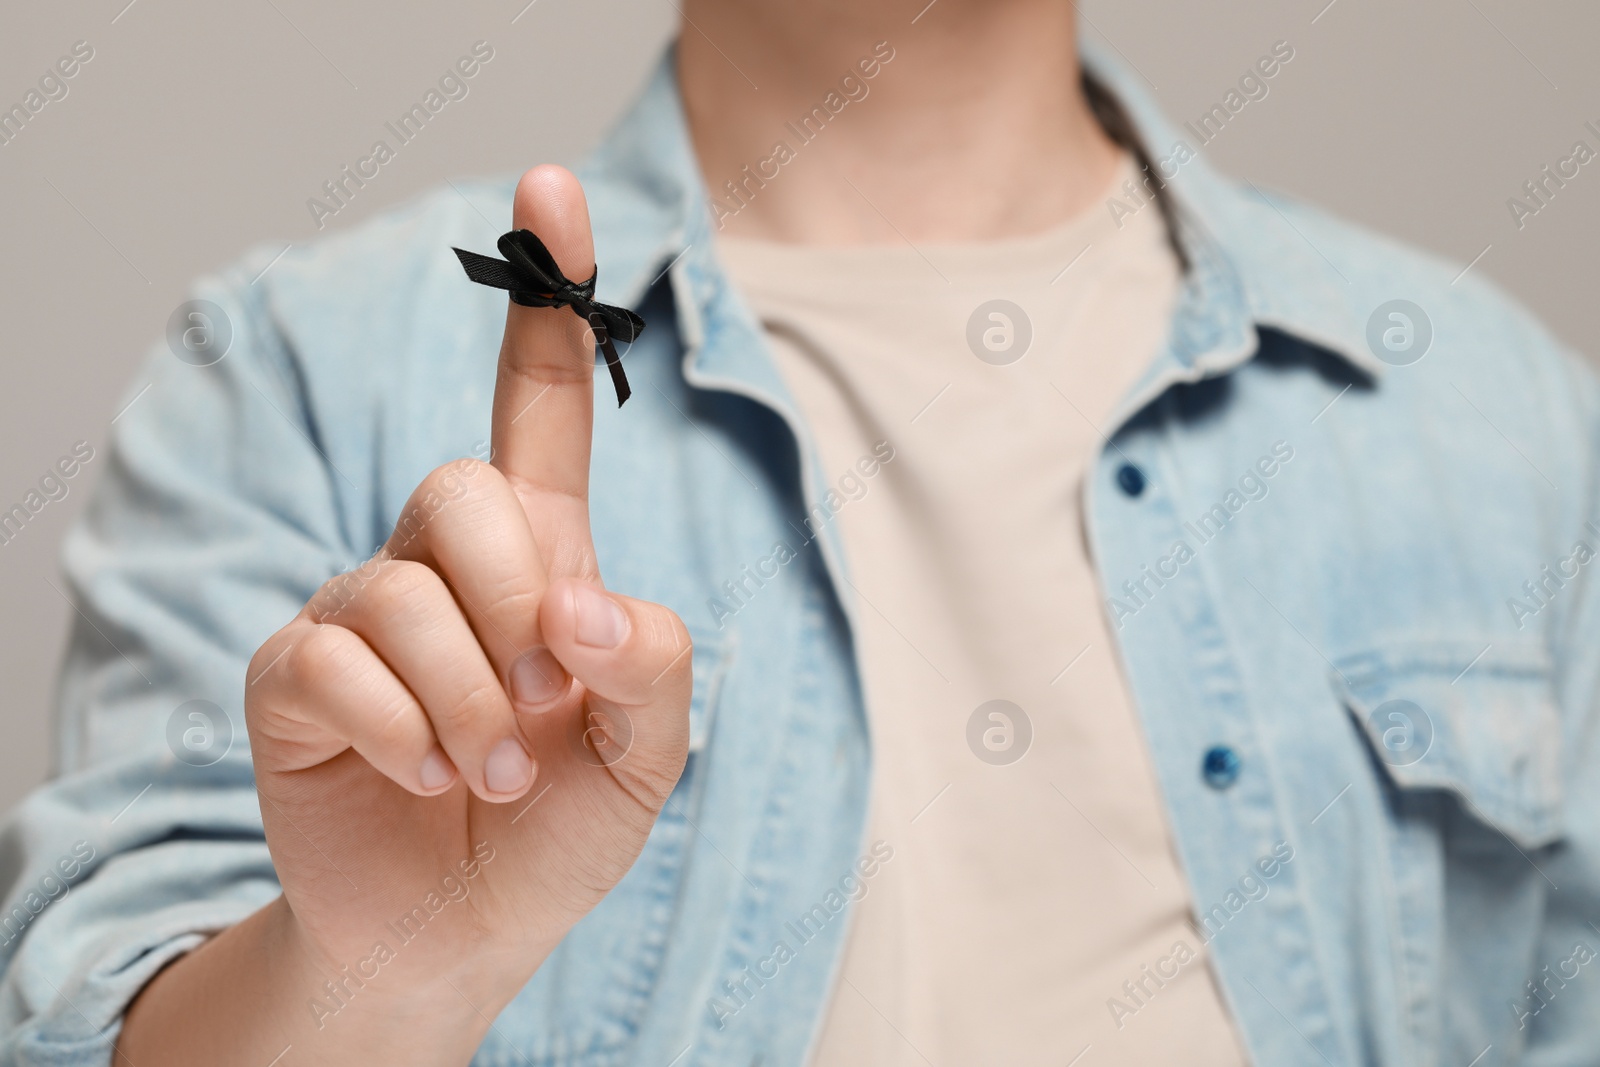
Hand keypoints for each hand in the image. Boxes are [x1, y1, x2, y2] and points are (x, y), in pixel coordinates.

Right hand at [240, 165, 692, 1018]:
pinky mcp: (294, 676)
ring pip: (403, 587)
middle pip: (464, 487)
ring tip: (490, 777)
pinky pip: (332, 660)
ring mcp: (360, 614)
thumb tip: (586, 607)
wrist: (461, 934)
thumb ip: (656, 670)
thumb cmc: (559, 831)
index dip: (550, 305)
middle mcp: (443, 564)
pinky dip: (401, 733)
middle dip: (515, 598)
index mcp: (540, 560)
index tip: (553, 183)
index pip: (541, 412)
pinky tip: (423, 780)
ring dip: (468, 703)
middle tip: (541, 701)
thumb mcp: (649, 758)